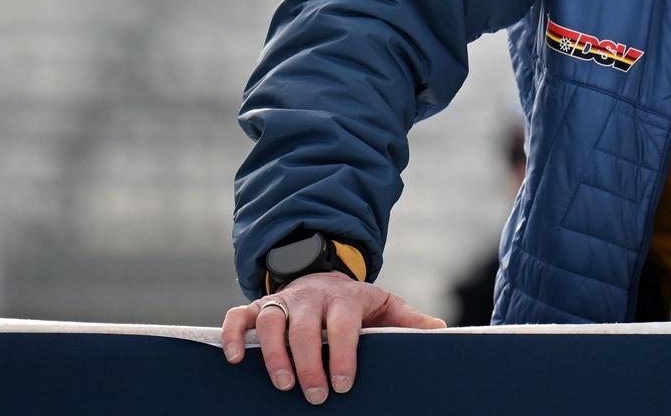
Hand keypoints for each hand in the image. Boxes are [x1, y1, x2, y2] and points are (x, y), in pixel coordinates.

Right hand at [221, 272, 444, 404]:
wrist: (322, 275)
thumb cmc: (356, 302)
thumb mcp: (384, 305)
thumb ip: (408, 319)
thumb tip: (440, 330)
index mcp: (344, 298)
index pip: (342, 324)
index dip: (343, 353)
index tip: (344, 383)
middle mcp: (310, 297)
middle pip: (304, 327)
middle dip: (308, 363)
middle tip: (314, 395)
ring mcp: (283, 300)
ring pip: (270, 321)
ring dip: (272, 354)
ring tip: (283, 384)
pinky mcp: (259, 306)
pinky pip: (238, 315)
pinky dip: (231, 334)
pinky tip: (232, 360)